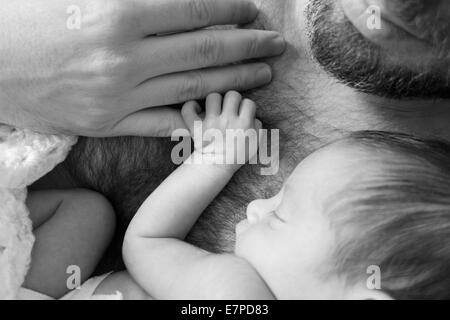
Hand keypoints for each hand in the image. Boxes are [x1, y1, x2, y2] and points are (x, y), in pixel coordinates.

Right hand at [0, 0, 284, 136]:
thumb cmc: (30, 16)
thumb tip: (189, 1)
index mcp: (119, 13)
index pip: (196, 9)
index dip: (231, 9)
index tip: (253, 11)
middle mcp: (125, 57)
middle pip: (205, 50)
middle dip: (249, 46)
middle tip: (277, 46)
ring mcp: (118, 96)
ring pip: (193, 88)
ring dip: (235, 82)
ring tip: (264, 76)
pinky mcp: (108, 123)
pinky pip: (163, 122)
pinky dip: (196, 116)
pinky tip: (224, 113)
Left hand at [182, 91, 261, 171]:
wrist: (216, 168)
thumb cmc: (236, 156)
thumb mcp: (254, 144)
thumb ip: (257, 128)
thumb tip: (253, 117)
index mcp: (244, 125)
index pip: (249, 103)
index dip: (246, 107)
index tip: (243, 113)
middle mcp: (227, 120)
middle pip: (232, 95)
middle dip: (232, 100)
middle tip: (229, 108)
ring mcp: (210, 122)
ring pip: (213, 97)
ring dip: (214, 100)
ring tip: (215, 108)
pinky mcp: (196, 127)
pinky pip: (189, 109)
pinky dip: (190, 106)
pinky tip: (196, 108)